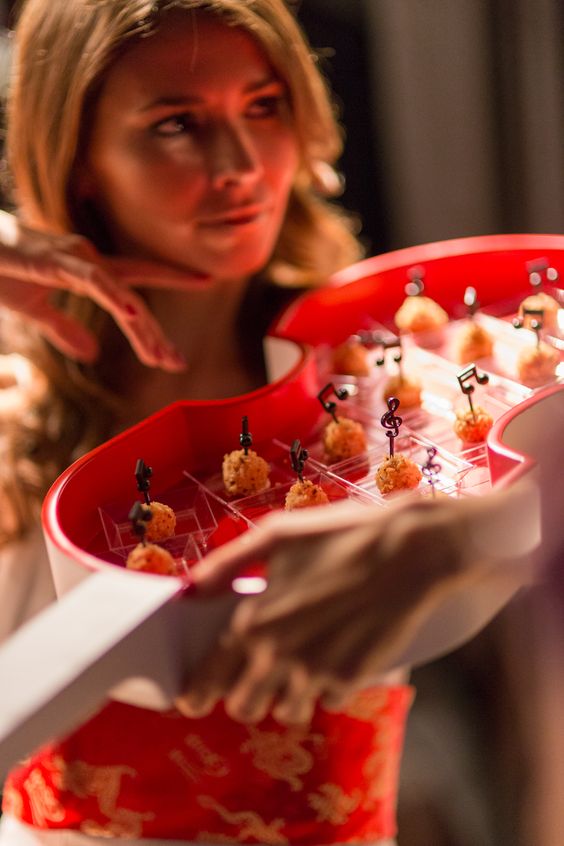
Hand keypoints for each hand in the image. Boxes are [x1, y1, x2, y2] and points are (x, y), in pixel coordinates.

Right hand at [0, 210, 208, 369]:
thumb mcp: (36, 309)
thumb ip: (64, 330)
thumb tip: (92, 354)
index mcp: (89, 271)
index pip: (139, 277)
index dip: (174, 277)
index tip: (206, 281)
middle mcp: (90, 261)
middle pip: (135, 301)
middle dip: (157, 334)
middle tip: (178, 364)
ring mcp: (76, 259)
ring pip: (122, 296)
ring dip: (142, 328)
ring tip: (159, 356)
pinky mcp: (57, 262)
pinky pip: (94, 281)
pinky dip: (116, 297)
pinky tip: (133, 315)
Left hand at [177, 494, 500, 724]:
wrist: (408, 552)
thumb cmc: (339, 535)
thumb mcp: (276, 535)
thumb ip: (226, 564)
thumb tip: (189, 589)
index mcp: (254, 622)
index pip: (211, 676)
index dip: (196, 691)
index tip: (191, 700)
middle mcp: (279, 656)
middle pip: (244, 708)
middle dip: (242, 699)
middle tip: (250, 683)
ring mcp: (317, 673)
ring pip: (287, 712)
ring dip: (285, 697)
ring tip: (297, 668)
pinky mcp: (352, 679)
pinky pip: (329, 700)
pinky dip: (328, 686)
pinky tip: (335, 657)